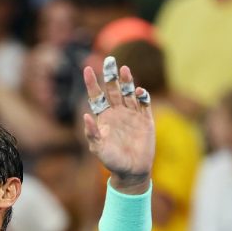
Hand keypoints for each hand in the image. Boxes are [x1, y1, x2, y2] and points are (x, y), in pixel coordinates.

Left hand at [83, 58, 154, 193]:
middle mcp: (117, 112)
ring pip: (129, 93)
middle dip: (111, 75)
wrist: (131, 171)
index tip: (87, 69)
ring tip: (124, 69)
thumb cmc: (111, 160)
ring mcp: (132, 115)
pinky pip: (144, 104)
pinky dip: (142, 97)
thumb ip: (92, 132)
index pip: (97, 95)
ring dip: (127, 82)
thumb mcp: (98, 147)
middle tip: (109, 59)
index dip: (92, 82)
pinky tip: (139, 92)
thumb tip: (85, 115)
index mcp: (103, 117)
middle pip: (113, 89)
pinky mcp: (146, 120)